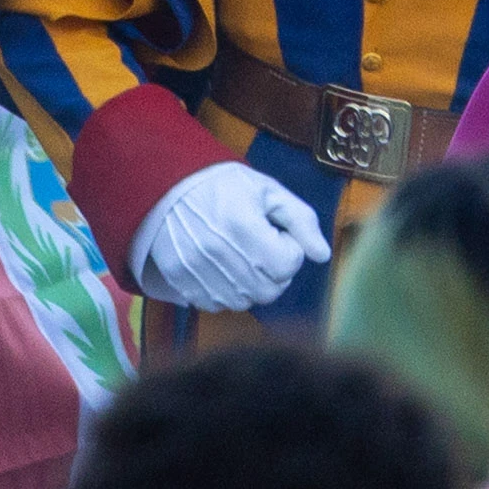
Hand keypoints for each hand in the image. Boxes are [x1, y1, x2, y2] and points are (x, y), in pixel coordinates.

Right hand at [127, 164, 329, 309]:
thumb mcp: (267, 190)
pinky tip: (222, 268)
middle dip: (275, 271)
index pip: (288, 264)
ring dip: (252, 284)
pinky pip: (216, 305)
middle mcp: (219, 252)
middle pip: (270, 290)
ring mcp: (197, 270)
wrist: (166, 184)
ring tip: (242, 256)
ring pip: (245, 302)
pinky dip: (226, 292)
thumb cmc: (222, 185)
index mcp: (243, 224)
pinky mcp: (180, 280)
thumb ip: (300, 219)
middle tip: (262, 247)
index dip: (289, 248)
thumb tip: (322, 255)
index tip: (275, 233)